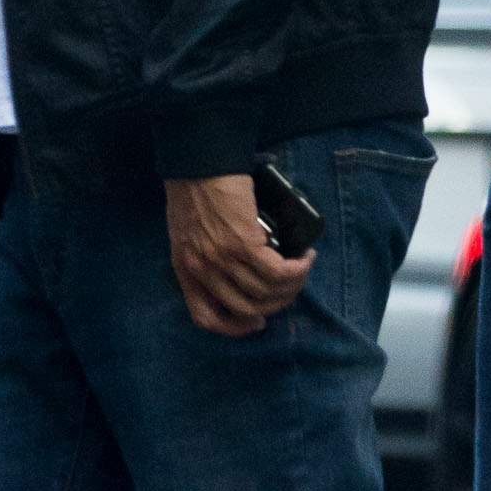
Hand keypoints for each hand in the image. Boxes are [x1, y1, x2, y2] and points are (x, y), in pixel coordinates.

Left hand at [164, 172, 312, 338]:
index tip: (255, 322)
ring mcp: (223, 260)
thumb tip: (234, 270)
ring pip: (267, 291)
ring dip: (293, 285)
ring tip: (303, 268)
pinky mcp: (244, 244)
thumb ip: (203, 256)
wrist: (199, 162)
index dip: (234, 328)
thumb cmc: (193, 190)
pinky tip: (305, 258)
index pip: (206, 318)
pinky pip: (278, 271)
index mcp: (185, 271)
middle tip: (290, 288)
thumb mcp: (186, 233)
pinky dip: (297, 269)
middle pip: (247, 307)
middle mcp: (203, 271)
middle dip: (276, 303)